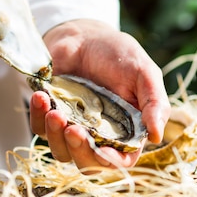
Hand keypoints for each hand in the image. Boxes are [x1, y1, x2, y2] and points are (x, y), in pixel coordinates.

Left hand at [29, 19, 170, 169]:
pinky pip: (39, 128)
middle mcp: (99, 134)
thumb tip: (157, 135)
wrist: (84, 33)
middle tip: (73, 130)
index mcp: (126, 130)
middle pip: (88, 163)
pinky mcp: (49, 116)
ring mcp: (72, 126)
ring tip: (54, 111)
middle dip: (79, 151)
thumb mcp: (144, 72)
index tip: (102, 151)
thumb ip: (154, 102)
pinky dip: (38, 117)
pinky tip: (42, 98)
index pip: (121, 160)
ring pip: (61, 151)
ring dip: (56, 135)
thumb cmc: (118, 53)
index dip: (112, 161)